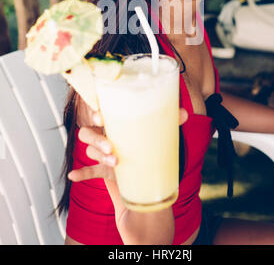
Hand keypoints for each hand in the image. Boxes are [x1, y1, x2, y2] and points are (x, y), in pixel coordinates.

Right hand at [67, 107, 188, 182]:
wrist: (148, 173)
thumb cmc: (150, 144)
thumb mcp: (159, 133)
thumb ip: (169, 121)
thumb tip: (184, 113)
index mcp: (116, 123)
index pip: (99, 114)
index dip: (96, 113)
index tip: (100, 116)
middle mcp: (106, 135)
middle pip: (88, 132)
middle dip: (97, 138)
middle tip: (111, 146)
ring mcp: (103, 154)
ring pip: (90, 150)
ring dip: (98, 156)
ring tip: (114, 162)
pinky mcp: (103, 170)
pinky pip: (89, 171)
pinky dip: (82, 173)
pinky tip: (74, 176)